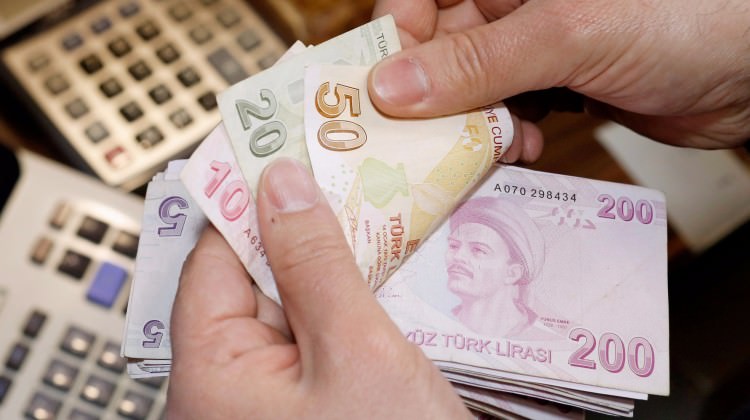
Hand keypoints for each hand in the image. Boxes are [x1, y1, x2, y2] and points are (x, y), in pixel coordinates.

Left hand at [167, 158, 468, 418]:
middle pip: (254, 279)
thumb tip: (282, 183)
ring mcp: (268, 400)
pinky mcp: (307, 405)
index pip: (214, 257)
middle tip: (354, 182)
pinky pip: (316, 340)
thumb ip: (315, 264)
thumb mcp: (357, 354)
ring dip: (335, 269)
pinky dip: (348, 307)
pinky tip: (385, 281)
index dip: (250, 198)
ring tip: (381, 225)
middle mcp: (226, 388)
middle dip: (305, 232)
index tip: (290, 151)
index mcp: (211, 373)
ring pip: (292, 307)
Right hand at [368, 0, 749, 150]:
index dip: (395, 41)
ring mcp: (532, 45)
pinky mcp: (554, 84)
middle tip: (426, 145)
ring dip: (472, 127)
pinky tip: (525, 148)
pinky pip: (505, 113)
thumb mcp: (568, 33)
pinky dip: (506, 137)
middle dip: (432, 101)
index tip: (382, 95)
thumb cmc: (683, 16)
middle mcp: (510, 2)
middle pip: (438, 51)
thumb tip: (392, 88)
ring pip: (469, 90)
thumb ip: (478, 61)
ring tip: (490, 148)